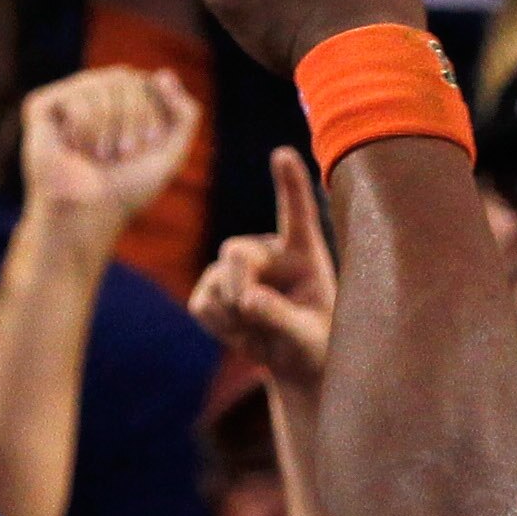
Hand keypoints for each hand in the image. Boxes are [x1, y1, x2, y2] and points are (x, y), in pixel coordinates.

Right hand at [17, 64, 202, 228]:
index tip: (146, 145)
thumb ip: (185, 114)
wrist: (87, 214)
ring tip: (98, 154)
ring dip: (108, 127)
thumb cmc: (126, 189)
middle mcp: (95, 93)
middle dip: (132, 117)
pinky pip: (75, 97)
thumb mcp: (170, 153)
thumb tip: (164, 73)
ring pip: (100, 84)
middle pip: (125, 77)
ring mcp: (68, 98)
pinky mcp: (41, 106)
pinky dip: (84, 129)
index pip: (149, 82)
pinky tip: (74, 148)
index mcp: (125, 102)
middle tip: (122, 153)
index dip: (152, 112)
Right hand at [187, 145, 334, 387]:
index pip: (297, 214)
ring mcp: (236, 268)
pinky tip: (240, 334)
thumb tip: (246, 299)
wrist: (292, 361)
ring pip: (216, 282)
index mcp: (303, 253)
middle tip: (248, 311)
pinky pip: (203, 303)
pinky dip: (218, 325)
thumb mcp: (306, 336)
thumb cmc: (313, 342)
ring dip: (232, 317)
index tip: (283, 154)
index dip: (290, 184)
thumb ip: (280, 316)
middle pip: (237, 251)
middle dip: (236, 283)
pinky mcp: (212, 288)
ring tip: (259, 335)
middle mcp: (268, 252)